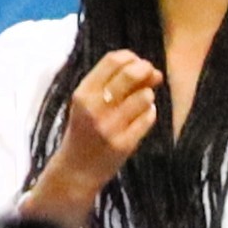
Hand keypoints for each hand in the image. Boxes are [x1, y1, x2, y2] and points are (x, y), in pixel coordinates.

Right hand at [31, 48, 161, 210]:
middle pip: (131, 73)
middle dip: (146, 71)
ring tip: (141, 103)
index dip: (132, 57)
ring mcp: (110, 127)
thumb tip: (149, 68)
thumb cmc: (83, 131)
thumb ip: (109, 83)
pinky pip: (148, 118)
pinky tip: (140, 119)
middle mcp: (95, 108)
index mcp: (83, 93)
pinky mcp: (124, 144)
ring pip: (144, 96)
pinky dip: (149, 114)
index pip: (113, 60)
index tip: (138, 64)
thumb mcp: (86, 103)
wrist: (76, 170)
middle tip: (151, 77)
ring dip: (148, 96)